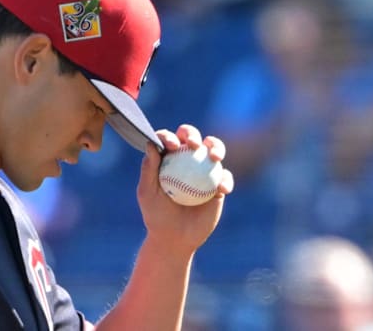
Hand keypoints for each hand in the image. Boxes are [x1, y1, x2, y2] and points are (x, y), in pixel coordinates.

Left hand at [136, 124, 233, 255]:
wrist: (175, 238)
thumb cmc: (157, 215)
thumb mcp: (147, 193)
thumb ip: (148, 169)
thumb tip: (150, 143)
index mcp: (167, 159)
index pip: (168, 140)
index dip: (169, 136)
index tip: (171, 145)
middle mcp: (185, 160)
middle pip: (192, 138)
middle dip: (192, 134)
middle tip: (193, 144)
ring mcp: (204, 171)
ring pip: (213, 150)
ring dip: (216, 147)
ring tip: (215, 157)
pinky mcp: (218, 184)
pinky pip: (225, 177)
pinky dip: (225, 180)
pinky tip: (221, 188)